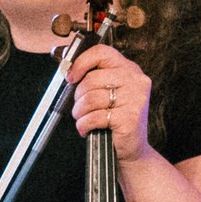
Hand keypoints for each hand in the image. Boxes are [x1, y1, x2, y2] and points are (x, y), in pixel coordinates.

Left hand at [68, 46, 153, 160]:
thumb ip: (93, 77)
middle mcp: (135, 80)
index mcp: (130, 70)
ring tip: (83, 118)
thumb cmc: (118, 119)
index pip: (101, 53)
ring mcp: (134, 99)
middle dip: (78, 96)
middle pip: (92, 79)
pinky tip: (87, 129)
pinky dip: (84, 125)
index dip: (81, 63)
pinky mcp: (129, 118)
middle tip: (80, 107)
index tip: (71, 77)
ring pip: (91, 99)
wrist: (133, 148)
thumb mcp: (110, 92)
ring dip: (80, 112)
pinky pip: (94, 117)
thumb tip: (65, 64)